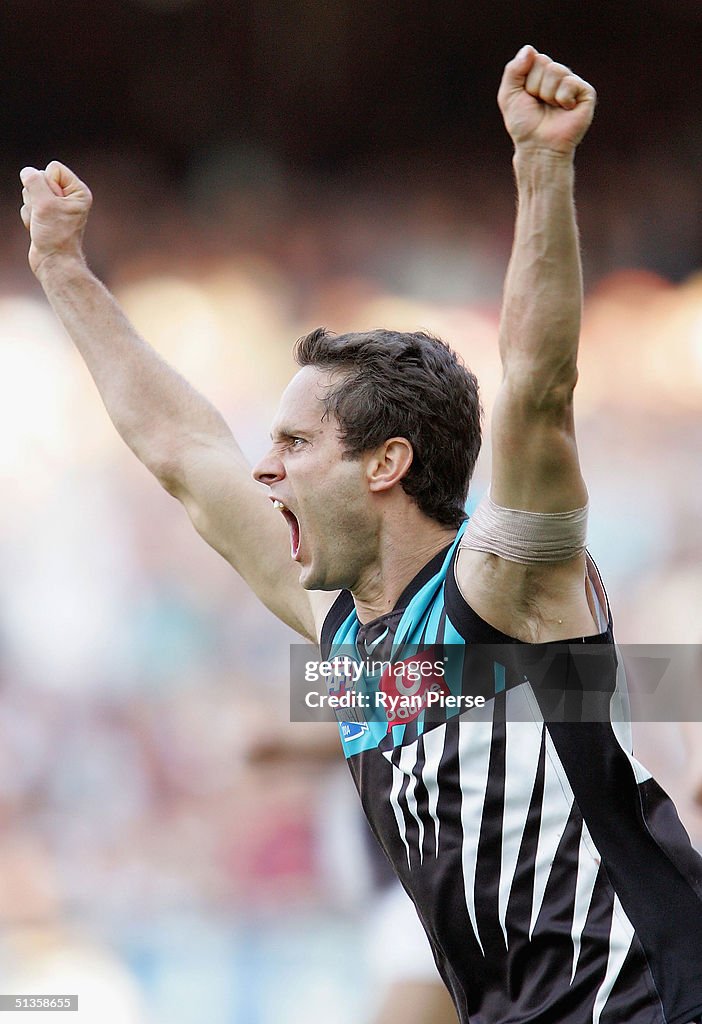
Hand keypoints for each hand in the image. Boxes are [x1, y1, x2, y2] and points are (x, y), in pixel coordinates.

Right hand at [20, 161, 91, 275]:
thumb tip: (27, 172)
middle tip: (47, 216)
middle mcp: (68, 197)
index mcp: (78, 191)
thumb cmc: (55, 235)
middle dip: (36, 197)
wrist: (53, 263)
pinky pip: (28, 206)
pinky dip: (29, 218)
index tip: (54, 205)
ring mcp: (56, 206)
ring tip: (42, 224)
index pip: (53, 168)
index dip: (47, 183)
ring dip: (32, 209)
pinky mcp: (44, 215)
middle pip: (39, 178)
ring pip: (30, 192)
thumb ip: (34, 182)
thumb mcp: (44, 204)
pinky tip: (38, 229)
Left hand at [498, 45, 595, 155]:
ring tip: (551, 108)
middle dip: (535, 86)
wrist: (538, 146)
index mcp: (541, 73)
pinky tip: (565, 109)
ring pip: (556, 71)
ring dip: (547, 94)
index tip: (527, 97)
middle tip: (539, 104)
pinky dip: (562, 98)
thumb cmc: (524, 124)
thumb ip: (513, 70)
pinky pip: (570, 83)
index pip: (533, 58)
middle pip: (544, 62)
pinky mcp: (586, 93)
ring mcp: (572, 84)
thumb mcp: (508, 95)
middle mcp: (558, 76)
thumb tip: (530, 49)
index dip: (525, 80)